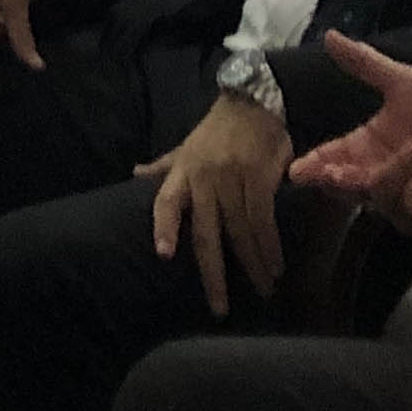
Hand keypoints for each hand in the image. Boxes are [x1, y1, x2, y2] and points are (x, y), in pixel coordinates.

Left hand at [141, 95, 294, 316]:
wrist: (252, 103)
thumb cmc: (216, 131)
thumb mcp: (185, 146)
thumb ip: (164, 165)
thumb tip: (135, 174)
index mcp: (183, 172)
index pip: (166, 201)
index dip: (164, 226)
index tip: (164, 255)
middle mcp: (204, 179)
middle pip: (205, 232)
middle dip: (212, 273)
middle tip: (219, 307)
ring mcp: (232, 180)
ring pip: (240, 232)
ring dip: (253, 265)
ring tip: (262, 290)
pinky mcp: (260, 180)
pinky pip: (264, 221)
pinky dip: (270, 247)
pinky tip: (275, 266)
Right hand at [288, 34, 411, 235]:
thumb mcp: (402, 82)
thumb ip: (364, 63)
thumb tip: (330, 35)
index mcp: (363, 147)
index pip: (329, 158)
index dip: (313, 166)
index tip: (298, 170)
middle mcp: (374, 176)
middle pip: (344, 187)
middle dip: (336, 180)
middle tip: (332, 173)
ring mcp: (397, 201)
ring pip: (380, 196)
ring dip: (395, 173)